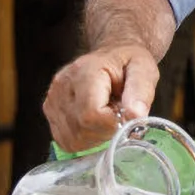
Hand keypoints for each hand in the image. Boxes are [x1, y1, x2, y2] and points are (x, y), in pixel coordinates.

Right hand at [43, 43, 159, 151]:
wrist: (112, 54)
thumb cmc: (128, 62)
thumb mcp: (143, 69)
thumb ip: (141, 92)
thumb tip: (136, 116)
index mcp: (84, 72)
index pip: (91, 114)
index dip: (112, 124)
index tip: (125, 115)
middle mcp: (62, 86)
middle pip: (82, 129)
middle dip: (107, 131)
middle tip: (118, 113)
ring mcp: (52, 100)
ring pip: (73, 139)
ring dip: (96, 136)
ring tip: (107, 115)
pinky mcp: (50, 112)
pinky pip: (67, 141)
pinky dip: (85, 139)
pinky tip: (96, 123)